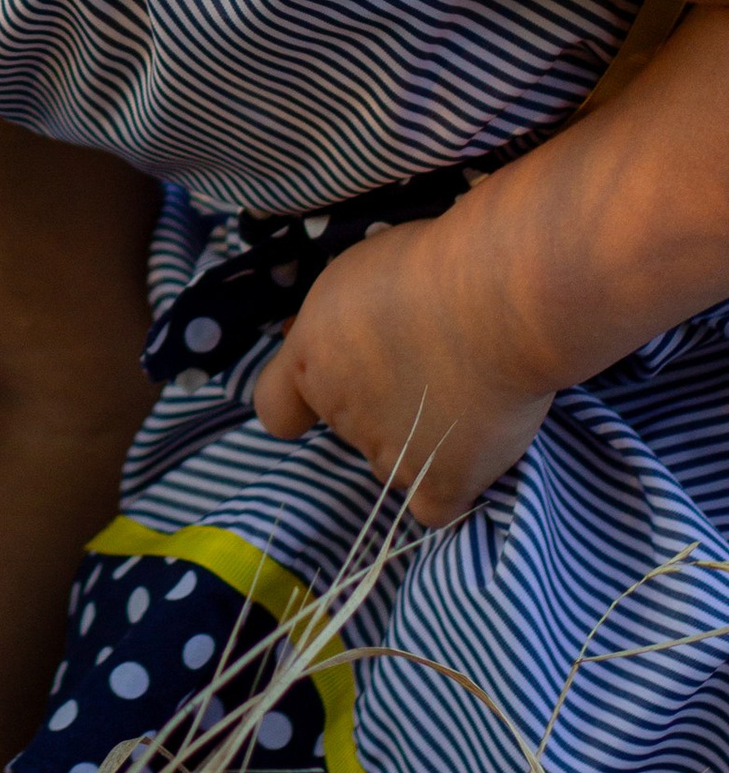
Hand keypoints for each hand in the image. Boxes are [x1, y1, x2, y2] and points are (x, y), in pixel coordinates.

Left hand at [251, 215, 552, 525]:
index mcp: (311, 360)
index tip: (334, 377)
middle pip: (349, 428)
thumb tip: (339, 339)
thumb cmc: (431, 265)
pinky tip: (471, 453)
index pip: (275, 407)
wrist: (497, 298)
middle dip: (378, 404)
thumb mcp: (359, 271)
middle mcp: (341, 413)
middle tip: (427, 366)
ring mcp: (391, 454)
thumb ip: (340, 319)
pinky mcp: (442, 483)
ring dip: (416, 443)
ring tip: (465, 397)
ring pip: (393, 465)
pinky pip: (432, 508)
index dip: (300, 399)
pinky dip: (448, 486)